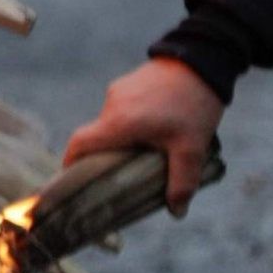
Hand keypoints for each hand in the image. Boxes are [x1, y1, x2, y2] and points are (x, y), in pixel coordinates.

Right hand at [62, 56, 225, 213]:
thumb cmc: (194, 106)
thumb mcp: (192, 148)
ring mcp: (118, 91)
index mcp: (120, 123)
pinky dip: (131, 123)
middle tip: (124, 171)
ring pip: (111, 123)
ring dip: (124, 137)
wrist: (202, 60)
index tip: (70, 179)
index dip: (71, 162)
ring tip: (151, 147)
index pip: (80, 144)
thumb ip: (182, 181)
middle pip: (97, 136)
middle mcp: (112, 105)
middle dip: (106, 155)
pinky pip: (121, 109)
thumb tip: (177, 212)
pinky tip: (157, 126)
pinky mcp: (127, 83)